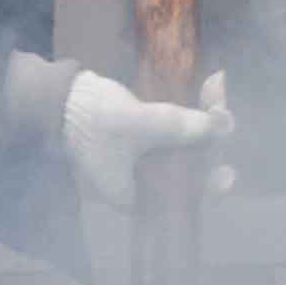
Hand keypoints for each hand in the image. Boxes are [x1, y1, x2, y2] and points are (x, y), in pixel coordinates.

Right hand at [62, 69, 231, 206]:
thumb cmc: (92, 121)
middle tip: (222, 109)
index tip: (226, 171)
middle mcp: (149, 185)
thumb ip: (178, 127)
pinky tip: (210, 85)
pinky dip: (195, 110)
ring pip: (191, 145)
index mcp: (143, 199)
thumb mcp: (138, 124)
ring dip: (207, 116)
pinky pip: (181, 129)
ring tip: (217, 85)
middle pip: (195, 167)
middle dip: (213, 136)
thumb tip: (221, 126)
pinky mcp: (149, 139)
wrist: (59, 98)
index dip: (211, 184)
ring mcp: (150, 162)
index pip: (187, 198)